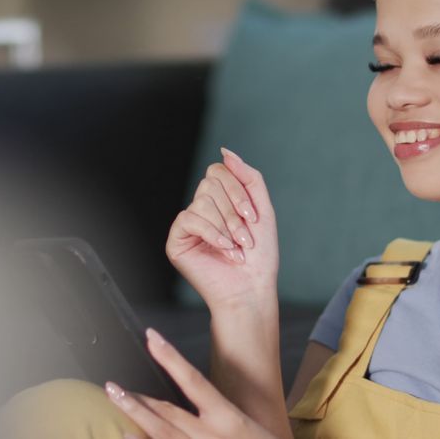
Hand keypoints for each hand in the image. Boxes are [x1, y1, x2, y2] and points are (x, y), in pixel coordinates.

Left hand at [105, 327, 279, 438]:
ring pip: (162, 433)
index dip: (170, 358)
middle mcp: (212, 434)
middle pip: (167, 412)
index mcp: (229, 418)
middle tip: (111, 385)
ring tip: (114, 403)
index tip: (151, 337)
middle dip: (137, 399)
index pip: (193, 380)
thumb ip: (219, 414)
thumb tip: (196, 396)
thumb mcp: (245, 427)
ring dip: (135, 418)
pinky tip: (127, 436)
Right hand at [165, 147, 278, 309]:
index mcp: (220, 200)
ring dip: (226, 226)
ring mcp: (188, 224)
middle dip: (233, 210)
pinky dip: (212, 233)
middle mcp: (201, 209)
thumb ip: (249, 177)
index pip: (218, 171)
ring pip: (202, 201)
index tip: (252, 217)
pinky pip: (189, 219)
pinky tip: (223, 250)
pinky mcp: (177, 240)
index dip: (237, 190)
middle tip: (245, 237)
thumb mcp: (262, 210)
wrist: (251, 289)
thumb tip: (225, 151)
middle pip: (209, 183)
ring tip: (236, 248)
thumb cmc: (259, 256)